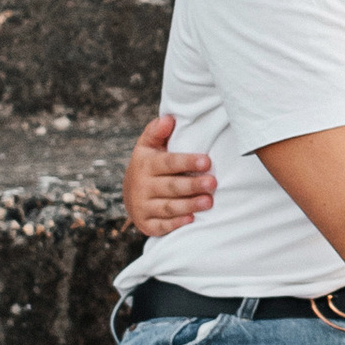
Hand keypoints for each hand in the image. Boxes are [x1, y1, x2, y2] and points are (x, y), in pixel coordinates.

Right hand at [125, 112, 215, 237]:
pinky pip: (162, 226)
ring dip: (189, 205)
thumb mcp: (148, 145)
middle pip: (171, 186)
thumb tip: (169, 119)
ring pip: (168, 207)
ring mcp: (143, 206)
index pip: (168, 163)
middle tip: (213, 183)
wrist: (131, 192)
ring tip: (209, 202)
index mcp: (146, 164)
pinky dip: (176, 223)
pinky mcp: (146, 224)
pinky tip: (192, 219)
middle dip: (192, 185)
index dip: (187, 162)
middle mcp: (142, 186)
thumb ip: (157, 131)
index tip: (207, 161)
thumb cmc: (149, 164)